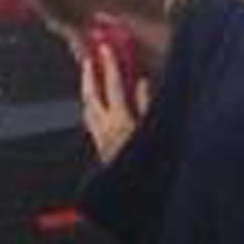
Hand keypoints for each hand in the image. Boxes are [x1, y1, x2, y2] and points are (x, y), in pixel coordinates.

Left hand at [81, 43, 150, 164]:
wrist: (138, 195)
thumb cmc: (151, 163)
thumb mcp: (156, 130)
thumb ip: (147, 104)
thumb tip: (141, 83)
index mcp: (121, 120)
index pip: (112, 85)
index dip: (109, 65)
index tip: (105, 48)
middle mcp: (105, 128)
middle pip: (90, 95)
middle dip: (88, 75)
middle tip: (88, 59)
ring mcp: (100, 140)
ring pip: (87, 109)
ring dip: (87, 92)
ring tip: (89, 81)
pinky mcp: (101, 150)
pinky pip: (91, 123)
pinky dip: (91, 109)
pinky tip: (96, 109)